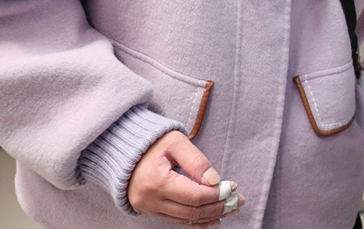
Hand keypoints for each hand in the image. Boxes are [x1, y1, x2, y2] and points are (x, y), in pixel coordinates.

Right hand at [129, 131, 244, 226]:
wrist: (126, 150)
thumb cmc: (153, 143)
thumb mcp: (176, 142)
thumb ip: (196, 161)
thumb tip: (215, 181)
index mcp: (157, 181)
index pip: (195, 196)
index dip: (217, 194)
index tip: (233, 187)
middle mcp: (150, 200)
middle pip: (192, 211)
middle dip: (219, 207)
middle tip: (238, 201)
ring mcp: (148, 208)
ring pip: (185, 219)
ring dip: (211, 216)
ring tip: (231, 208)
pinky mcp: (149, 211)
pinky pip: (176, 220)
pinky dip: (196, 221)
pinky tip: (214, 219)